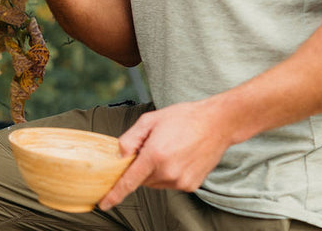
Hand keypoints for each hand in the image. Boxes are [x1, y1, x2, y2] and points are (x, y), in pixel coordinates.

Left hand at [98, 99, 231, 208]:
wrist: (218, 123)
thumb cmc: (185, 117)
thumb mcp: (152, 119)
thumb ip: (131, 137)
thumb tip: (120, 155)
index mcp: (155, 155)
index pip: (129, 181)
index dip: (114, 194)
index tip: (104, 204)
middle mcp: (167, 172)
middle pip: (143, 179)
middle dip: (144, 166)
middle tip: (157, 145)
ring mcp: (180, 181)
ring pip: (157, 182)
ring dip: (158, 170)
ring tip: (173, 149)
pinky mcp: (190, 185)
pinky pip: (172, 183)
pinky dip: (172, 173)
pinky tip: (182, 156)